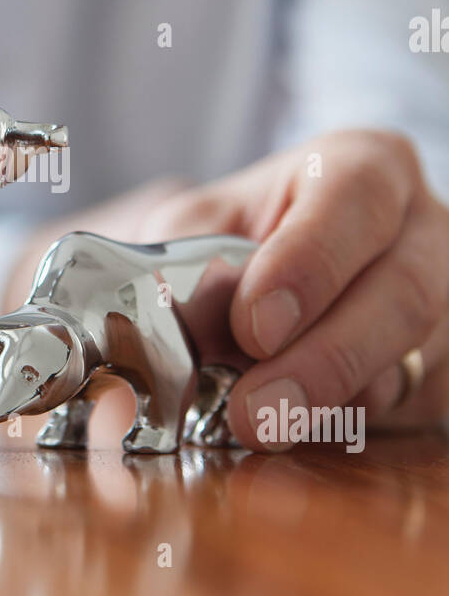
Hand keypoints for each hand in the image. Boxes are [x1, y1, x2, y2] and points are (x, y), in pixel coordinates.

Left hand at [137, 131, 448, 449]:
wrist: (273, 276)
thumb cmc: (243, 238)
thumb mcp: (203, 225)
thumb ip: (186, 260)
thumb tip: (174, 323)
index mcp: (367, 168)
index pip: (356, 199)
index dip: (308, 263)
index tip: (254, 324)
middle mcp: (424, 229)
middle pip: (404, 292)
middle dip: (324, 359)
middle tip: (254, 408)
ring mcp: (446, 304)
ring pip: (414, 358)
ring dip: (334, 402)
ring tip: (262, 426)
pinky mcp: (441, 372)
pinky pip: (411, 405)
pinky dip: (348, 423)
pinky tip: (296, 428)